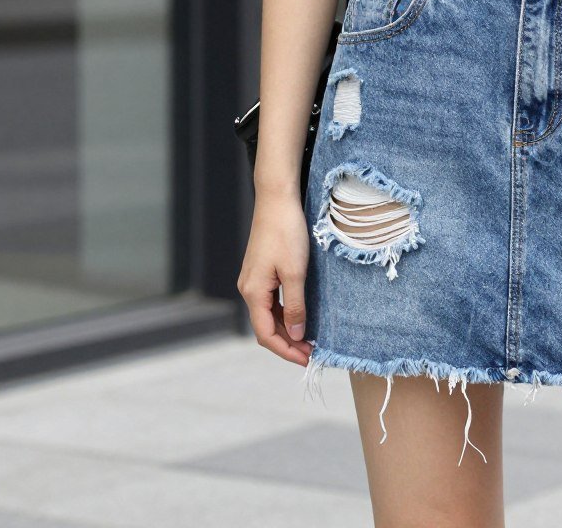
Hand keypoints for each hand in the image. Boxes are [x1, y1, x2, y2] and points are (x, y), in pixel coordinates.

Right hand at [237, 190, 313, 365]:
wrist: (277, 200)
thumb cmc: (286, 233)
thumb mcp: (295, 273)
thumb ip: (295, 306)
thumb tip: (295, 335)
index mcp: (253, 292)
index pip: (265, 334)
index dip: (285, 351)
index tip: (307, 360)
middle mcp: (249, 289)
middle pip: (265, 328)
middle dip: (288, 344)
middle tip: (312, 354)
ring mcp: (254, 281)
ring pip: (268, 316)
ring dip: (287, 330)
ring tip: (309, 341)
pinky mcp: (262, 272)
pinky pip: (271, 302)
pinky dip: (285, 315)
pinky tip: (301, 318)